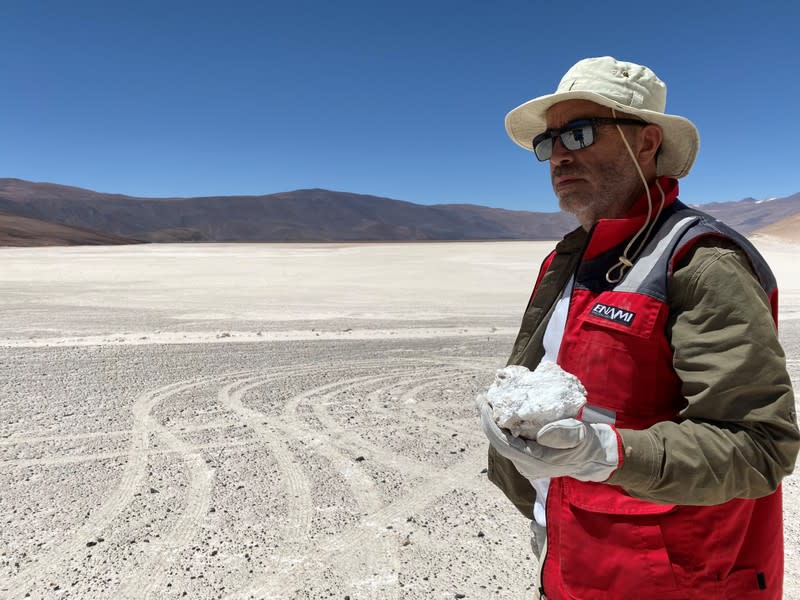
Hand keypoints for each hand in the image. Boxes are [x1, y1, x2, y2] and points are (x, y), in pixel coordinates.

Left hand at [478, 395, 619, 481]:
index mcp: (535, 462)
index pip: (503, 443)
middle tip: (482, 397)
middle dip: (488, 419)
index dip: (490, 423)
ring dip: (494, 420)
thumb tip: (541, 433)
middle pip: (498, 441)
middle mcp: (526, 465)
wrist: (595, 457)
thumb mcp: (581, 437)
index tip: (484, 403)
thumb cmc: (588, 445)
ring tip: (489, 400)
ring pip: (502, 440)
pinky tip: (502, 409)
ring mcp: (526, 462)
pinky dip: (503, 423)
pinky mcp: (528, 455)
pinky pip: (509, 439)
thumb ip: (564, 434)